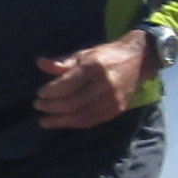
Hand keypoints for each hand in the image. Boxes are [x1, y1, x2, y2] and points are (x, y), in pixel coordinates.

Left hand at [34, 30, 148, 128]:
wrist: (139, 60)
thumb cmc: (107, 55)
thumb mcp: (84, 54)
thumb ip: (63, 62)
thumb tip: (40, 63)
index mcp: (94, 67)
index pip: (67, 84)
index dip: (51, 91)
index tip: (39, 93)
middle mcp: (104, 85)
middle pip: (72, 102)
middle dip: (52, 107)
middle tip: (38, 106)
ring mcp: (112, 99)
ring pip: (81, 116)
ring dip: (60, 120)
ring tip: (44, 120)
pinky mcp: (117, 109)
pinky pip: (92, 121)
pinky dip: (74, 123)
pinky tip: (62, 122)